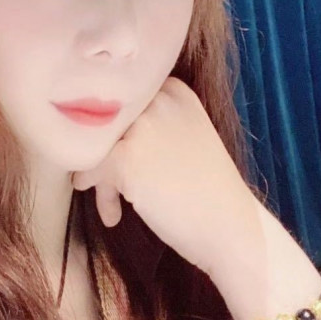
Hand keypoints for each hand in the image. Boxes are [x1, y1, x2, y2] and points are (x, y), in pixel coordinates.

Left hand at [71, 77, 259, 278]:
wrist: (230, 228)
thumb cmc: (206, 191)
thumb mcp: (184, 137)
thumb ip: (149, 125)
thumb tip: (92, 130)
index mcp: (174, 91)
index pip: (122, 103)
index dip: (116, 134)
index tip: (123, 162)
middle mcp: (158, 101)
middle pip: (106, 123)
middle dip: (104, 156)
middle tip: (112, 186)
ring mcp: (142, 127)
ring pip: (95, 146)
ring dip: (101, 178)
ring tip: (115, 205)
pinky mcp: (126, 157)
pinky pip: (90, 169)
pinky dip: (98, 193)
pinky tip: (113, 214)